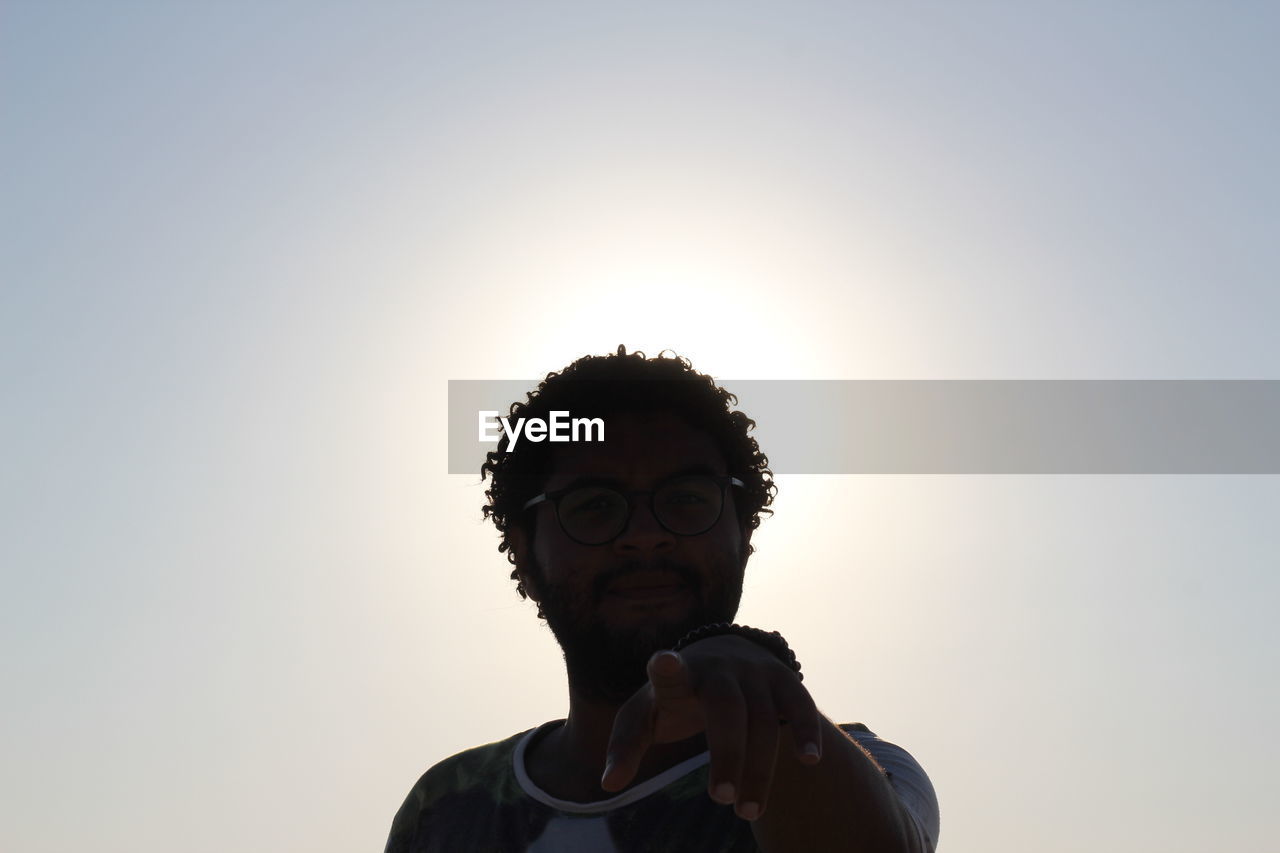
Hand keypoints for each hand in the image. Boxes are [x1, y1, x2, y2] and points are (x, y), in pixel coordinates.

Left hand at [599, 635, 822, 820]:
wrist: (725, 654)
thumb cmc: (676, 697)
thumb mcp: (646, 714)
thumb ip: (626, 745)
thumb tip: (607, 783)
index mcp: (678, 675)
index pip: (669, 671)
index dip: (666, 667)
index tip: (662, 661)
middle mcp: (718, 668)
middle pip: (725, 706)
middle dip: (727, 752)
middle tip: (720, 799)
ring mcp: (754, 672)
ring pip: (762, 717)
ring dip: (759, 766)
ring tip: (749, 811)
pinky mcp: (784, 680)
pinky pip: (800, 705)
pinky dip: (806, 731)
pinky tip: (810, 760)